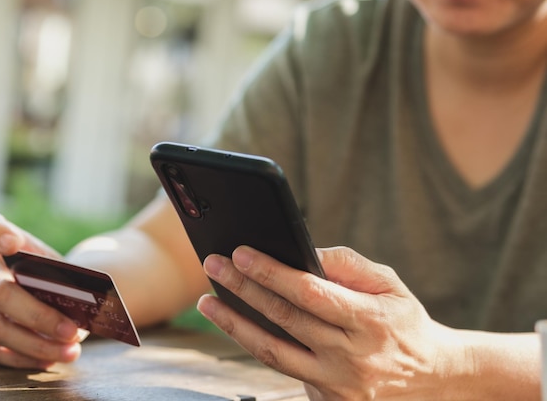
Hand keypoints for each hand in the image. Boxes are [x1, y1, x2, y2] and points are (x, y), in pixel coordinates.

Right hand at [0, 212, 82, 368]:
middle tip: (73, 331)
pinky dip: (25, 358)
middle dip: (39, 315)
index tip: (12, 242)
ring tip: (72, 351)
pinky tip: (51, 360)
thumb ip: (72, 280)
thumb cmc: (65, 280)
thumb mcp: (71, 272)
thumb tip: (82, 305)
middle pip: (1, 292)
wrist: (61, 296)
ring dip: (38, 344)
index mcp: (10, 247)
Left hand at [197, 246, 464, 399]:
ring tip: (208, 303)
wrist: (431, 379)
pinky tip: (238, 326)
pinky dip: (258, 346)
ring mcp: (338, 385)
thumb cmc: (404, 322)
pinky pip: (283, 370)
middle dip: (243, 288)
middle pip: (284, 319)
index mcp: (370, 321)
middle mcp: (352, 357)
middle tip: (213, 265)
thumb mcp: (389, 285)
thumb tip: (303, 253)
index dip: (271, 272)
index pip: (310, 292)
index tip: (241, 253)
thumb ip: (348, 265)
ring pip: (273, 352)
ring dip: (235, 325)